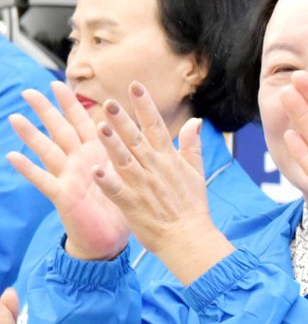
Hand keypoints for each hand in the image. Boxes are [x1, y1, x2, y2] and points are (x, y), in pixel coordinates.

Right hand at [6, 82, 128, 259]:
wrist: (113, 237)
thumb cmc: (123, 204)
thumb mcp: (130, 172)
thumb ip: (133, 150)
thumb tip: (144, 129)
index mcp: (97, 154)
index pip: (83, 123)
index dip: (71, 104)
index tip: (59, 83)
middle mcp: (79, 162)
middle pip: (61, 131)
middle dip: (46, 111)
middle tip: (29, 92)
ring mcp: (69, 177)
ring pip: (48, 151)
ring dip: (32, 136)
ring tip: (15, 118)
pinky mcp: (65, 195)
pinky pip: (45, 180)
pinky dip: (29, 169)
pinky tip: (13, 156)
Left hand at [92, 82, 233, 284]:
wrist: (188, 237)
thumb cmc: (192, 206)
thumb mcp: (196, 172)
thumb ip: (191, 145)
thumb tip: (195, 121)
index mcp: (168, 159)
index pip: (155, 126)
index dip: (144, 105)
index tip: (134, 86)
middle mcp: (154, 168)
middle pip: (136, 139)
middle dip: (122, 119)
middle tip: (108, 101)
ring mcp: (142, 186)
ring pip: (123, 160)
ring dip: (111, 144)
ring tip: (99, 127)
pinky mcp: (131, 204)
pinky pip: (116, 190)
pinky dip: (106, 181)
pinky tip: (94, 170)